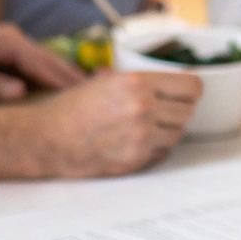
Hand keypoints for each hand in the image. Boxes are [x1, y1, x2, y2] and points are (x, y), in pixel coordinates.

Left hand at [0, 22, 86, 100]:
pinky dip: (55, 78)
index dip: (65, 82)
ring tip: (93, 97)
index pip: (44, 64)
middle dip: (75, 80)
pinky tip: (67, 93)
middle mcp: (15, 37)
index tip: (87, 97)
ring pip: (49, 62)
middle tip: (103, 98)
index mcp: (6, 42)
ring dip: (68, 79)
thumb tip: (20, 93)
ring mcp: (14, 42)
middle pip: (53, 60)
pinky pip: (39, 66)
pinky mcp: (12, 50)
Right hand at [29, 70, 203, 176]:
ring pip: (179, 133)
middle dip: (178, 109)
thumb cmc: (73, 107)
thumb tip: (177, 81)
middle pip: (189, 110)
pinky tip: (134, 141)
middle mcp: (143, 108)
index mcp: (137, 82)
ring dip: (167, 129)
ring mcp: (141, 136)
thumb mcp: (107, 80)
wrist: (48, 139)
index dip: (189, 90)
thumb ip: (144, 82)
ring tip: (143, 125)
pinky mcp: (136, 159)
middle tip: (161, 110)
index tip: (184, 92)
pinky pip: (163, 151)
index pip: (192, 86)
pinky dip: (155, 147)